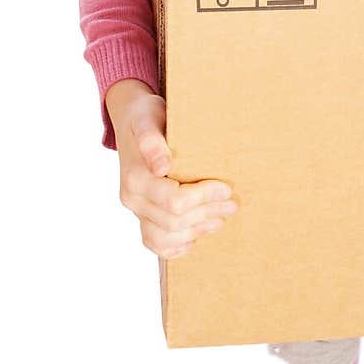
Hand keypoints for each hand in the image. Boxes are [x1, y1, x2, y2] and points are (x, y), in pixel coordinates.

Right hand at [115, 90, 238, 259]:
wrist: (131, 121)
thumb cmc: (146, 116)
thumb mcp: (148, 117)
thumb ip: (152, 140)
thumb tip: (163, 166)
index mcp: (134, 178)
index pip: (174, 201)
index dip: (203, 198)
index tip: (225, 188)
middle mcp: (132, 198)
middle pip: (174, 222)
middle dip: (207, 213)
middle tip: (232, 203)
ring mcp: (137, 210)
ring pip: (166, 238)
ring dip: (197, 231)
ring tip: (220, 218)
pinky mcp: (142, 216)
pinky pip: (156, 244)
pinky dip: (176, 246)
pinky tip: (195, 238)